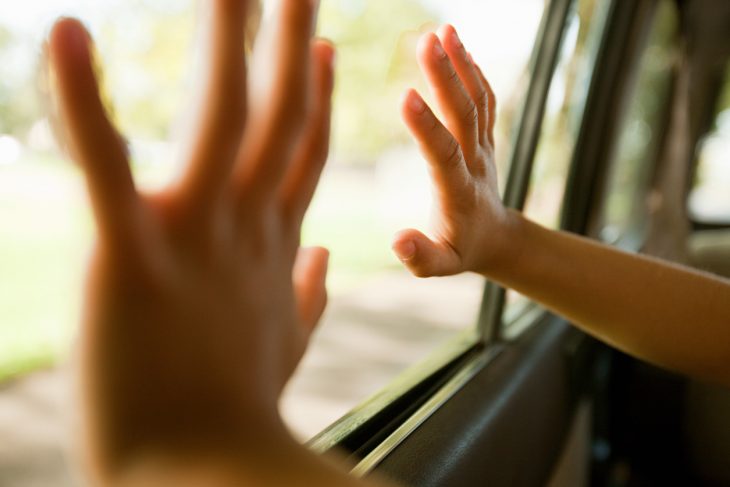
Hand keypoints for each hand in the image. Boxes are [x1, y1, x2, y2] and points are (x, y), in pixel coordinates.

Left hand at [48, 0, 333, 477]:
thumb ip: (310, 293)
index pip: (302, 150)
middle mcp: (243, 226)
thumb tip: (325, 254)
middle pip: (276, 114)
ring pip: (217, 117)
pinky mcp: (128, 258)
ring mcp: (192, 236)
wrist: (204, 476)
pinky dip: (82, 100)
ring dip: (225, 39)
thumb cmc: (239, 413)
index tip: (319, 44)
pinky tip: (69, 33)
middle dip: (289, 39)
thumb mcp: (285, 344)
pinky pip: (105, 167)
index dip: (315, 94)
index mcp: (273, 245)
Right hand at [392, 25, 509, 276]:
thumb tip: (397, 241)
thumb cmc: (461, 251)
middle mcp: (475, 162)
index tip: (405, 95)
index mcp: (458, 192)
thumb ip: (420, 256)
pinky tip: (457, 45)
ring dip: (461, 64)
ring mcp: (484, 146)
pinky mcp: (485, 136)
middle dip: (445, 77)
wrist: (497, 238)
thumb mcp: (440, 266)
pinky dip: (473, 71)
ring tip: (443, 30)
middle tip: (426, 41)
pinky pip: (485, 100)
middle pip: (464, 115)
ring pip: (477, 100)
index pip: (443, 154)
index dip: (426, 127)